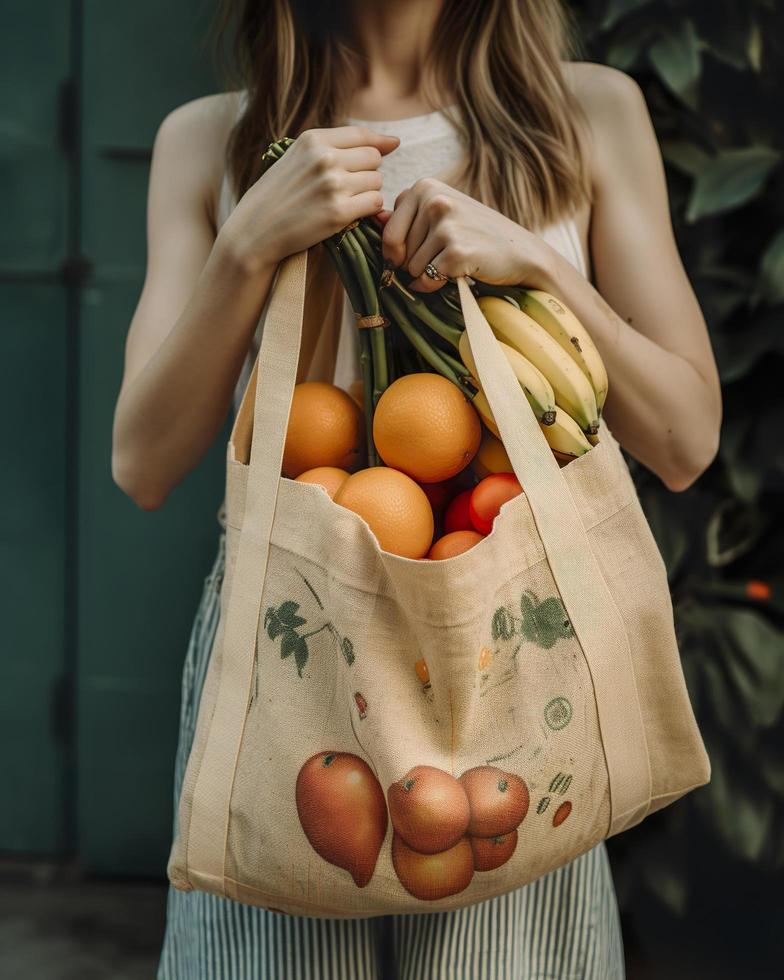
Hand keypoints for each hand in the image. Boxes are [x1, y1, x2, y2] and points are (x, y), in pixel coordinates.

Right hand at [221, 126, 398, 272]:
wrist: (256, 230)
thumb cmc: (278, 195)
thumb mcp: (297, 158)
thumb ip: (334, 147)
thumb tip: (391, 143)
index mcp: (313, 140)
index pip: (362, 135)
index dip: (381, 142)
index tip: (392, 145)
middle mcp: (324, 158)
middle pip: (373, 159)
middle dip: (368, 172)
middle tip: (350, 187)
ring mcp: (332, 185)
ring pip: (377, 182)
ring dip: (368, 193)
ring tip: (346, 201)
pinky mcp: (339, 212)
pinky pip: (374, 204)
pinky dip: (368, 210)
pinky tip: (351, 214)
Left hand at [381, 178, 553, 291]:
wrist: (520, 252)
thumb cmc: (476, 234)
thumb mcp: (441, 215)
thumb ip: (406, 216)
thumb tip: (373, 217)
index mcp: (425, 187)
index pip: (387, 231)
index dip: (401, 250)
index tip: (425, 247)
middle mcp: (434, 200)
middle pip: (397, 251)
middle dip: (415, 263)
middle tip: (444, 255)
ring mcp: (446, 225)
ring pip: (411, 268)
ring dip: (428, 274)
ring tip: (455, 261)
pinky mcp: (456, 251)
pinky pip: (426, 280)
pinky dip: (436, 286)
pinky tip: (458, 273)